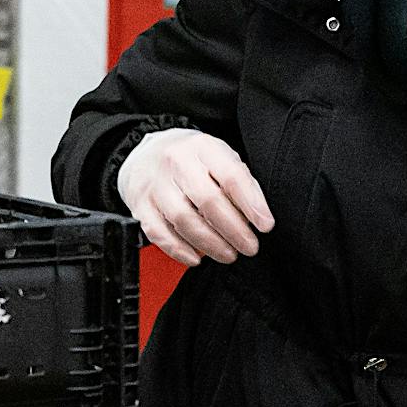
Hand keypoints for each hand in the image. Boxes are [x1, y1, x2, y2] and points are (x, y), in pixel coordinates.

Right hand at [118, 127, 273, 266]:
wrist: (145, 154)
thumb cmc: (192, 161)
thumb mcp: (219, 158)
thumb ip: (240, 183)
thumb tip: (259, 217)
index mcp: (203, 147)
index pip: (231, 176)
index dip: (252, 204)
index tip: (266, 226)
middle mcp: (176, 162)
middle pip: (208, 201)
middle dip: (234, 230)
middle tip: (249, 247)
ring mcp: (155, 183)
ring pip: (184, 219)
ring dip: (210, 244)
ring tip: (228, 255)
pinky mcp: (140, 204)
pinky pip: (159, 233)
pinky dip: (179, 250)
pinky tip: (196, 259)